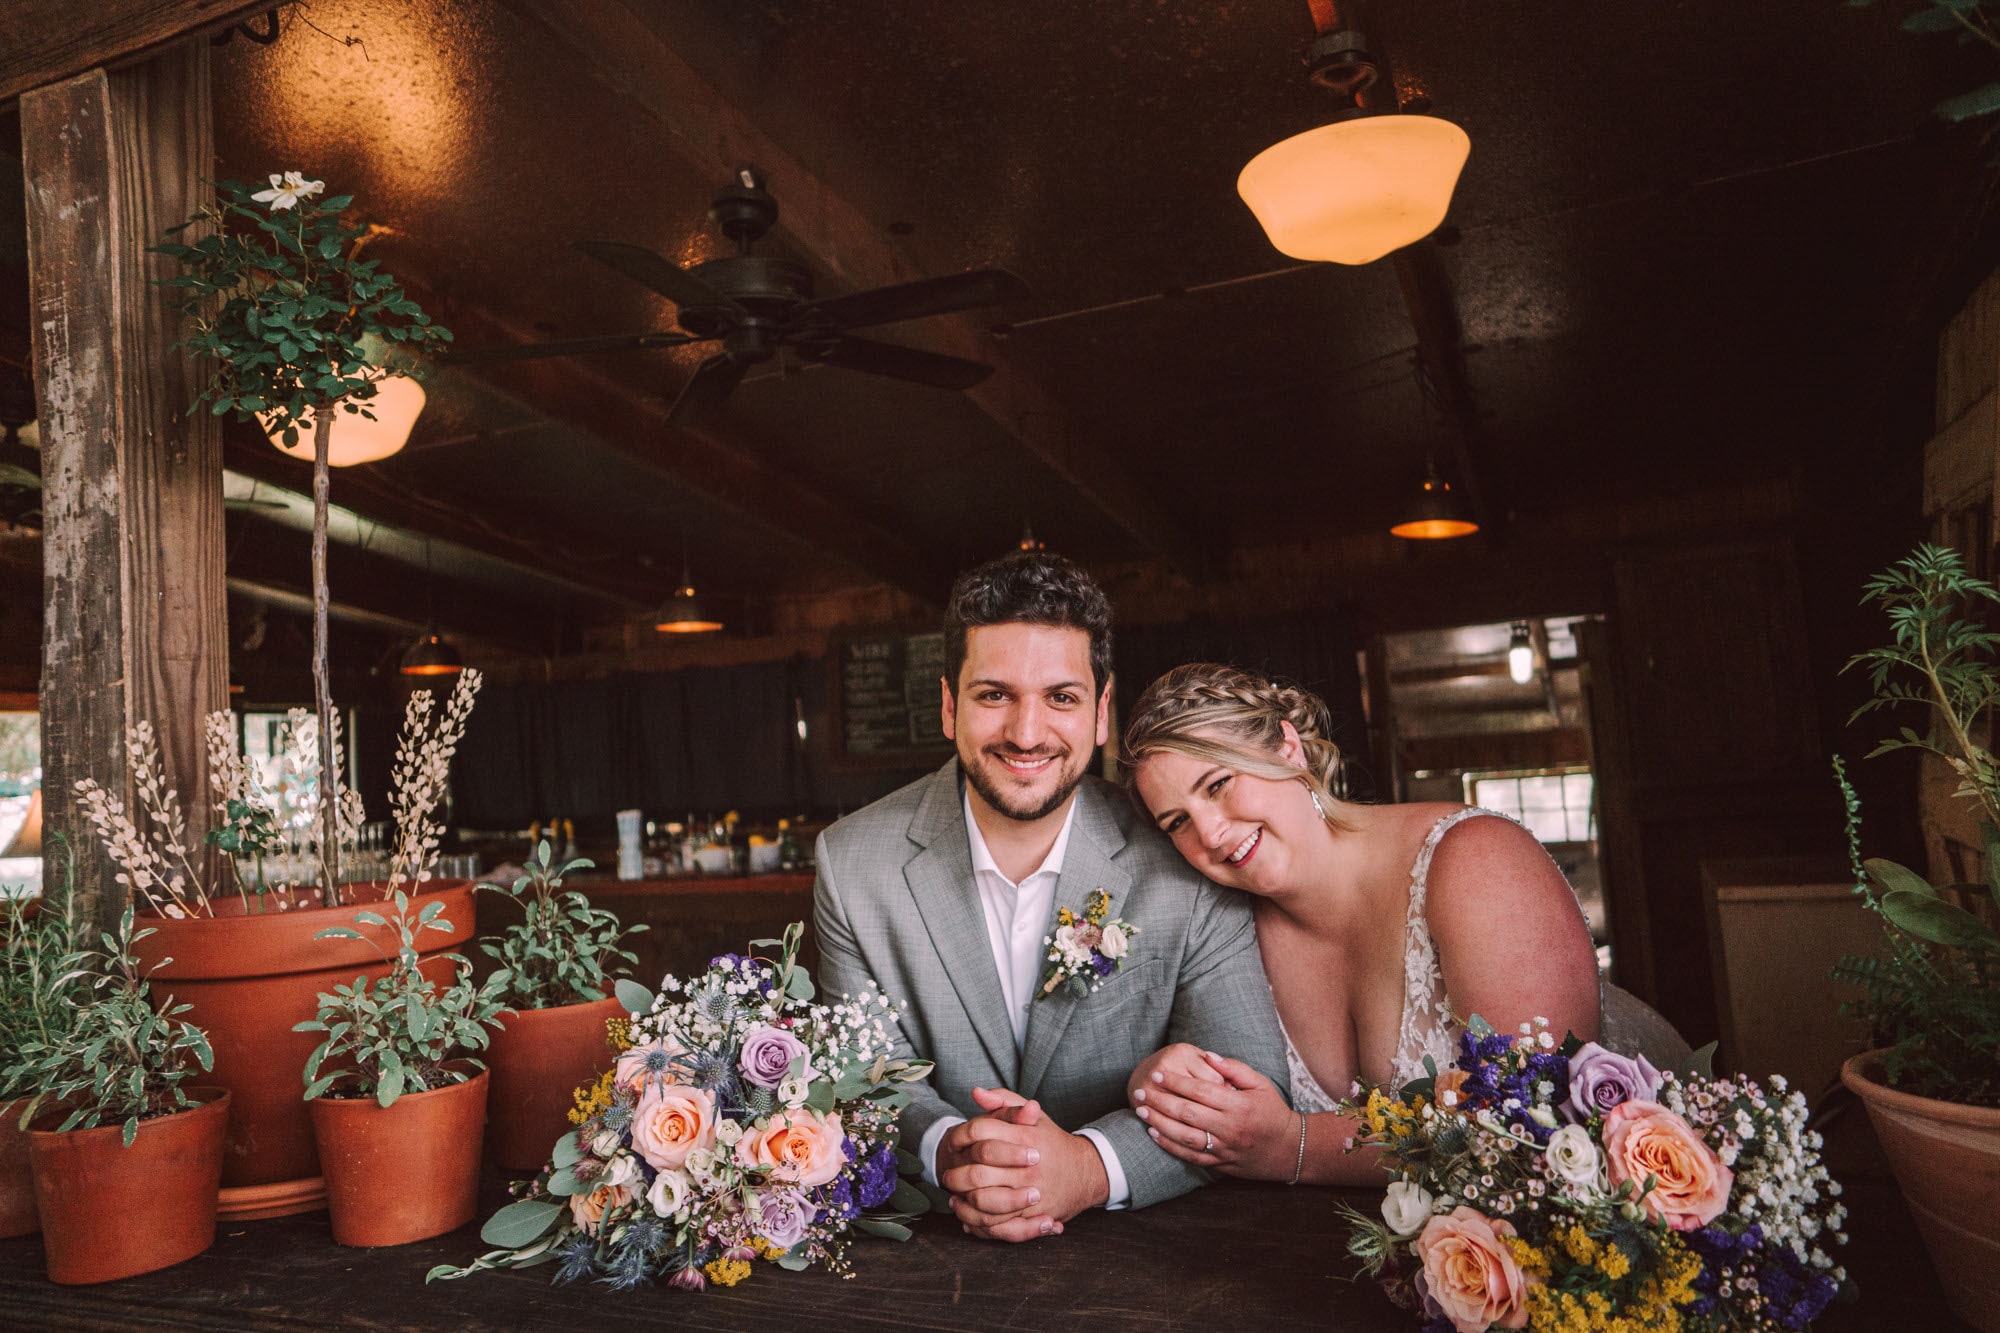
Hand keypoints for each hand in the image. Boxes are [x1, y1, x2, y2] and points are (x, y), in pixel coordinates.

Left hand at [938, 1086, 1108, 1241]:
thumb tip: (976, 1092)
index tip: (951, 1144)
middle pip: (977, 1173)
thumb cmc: (1052, 1142)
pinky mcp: (1034, 1217)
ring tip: (954, 1197)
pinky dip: (978, 1224)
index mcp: (1025, 1136)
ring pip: (984, 1202)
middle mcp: (1028, 1167)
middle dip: (956, 1176)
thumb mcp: (1033, 1115)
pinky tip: (968, 1217)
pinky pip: (999, 1225)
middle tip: (948, 1178)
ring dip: (963, 1202)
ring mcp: (1031, 1194)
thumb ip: (1004, 1101)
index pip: (979, 1132)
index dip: (958, 1137)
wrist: (1085, 1172)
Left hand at [1134, 1050, 1297, 1179]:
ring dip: (1160, 1123)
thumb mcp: (1261, 1084)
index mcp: (1238, 1105)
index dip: (1176, 1082)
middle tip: (1140, 1091)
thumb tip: (1207, 1056)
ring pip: (1185, 1137)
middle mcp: (1229, 1128)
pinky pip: (1191, 1156)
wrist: (1289, 1149)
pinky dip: (1170, 1146)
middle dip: (1160, 1101)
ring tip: (1141, 1110)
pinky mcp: (1221, 1163)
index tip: (1158, 1074)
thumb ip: (1234, 1068)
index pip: (1200, 1091)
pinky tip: (1154, 1134)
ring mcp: (1224, 1148)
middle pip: (1188, 1113)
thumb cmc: (1273, 1112)